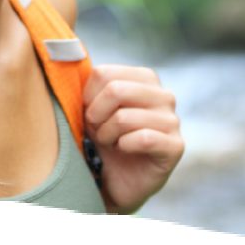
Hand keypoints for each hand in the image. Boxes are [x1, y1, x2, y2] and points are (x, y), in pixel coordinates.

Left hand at [83, 65, 183, 214]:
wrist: (117, 181)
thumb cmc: (104, 140)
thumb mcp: (92, 110)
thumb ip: (88, 87)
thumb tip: (69, 63)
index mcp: (144, 78)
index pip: (104, 73)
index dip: (88, 98)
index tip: (90, 115)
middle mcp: (163, 94)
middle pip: (115, 90)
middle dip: (97, 116)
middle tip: (98, 132)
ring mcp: (172, 120)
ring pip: (125, 116)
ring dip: (108, 135)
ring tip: (111, 144)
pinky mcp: (176, 146)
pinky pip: (144, 138)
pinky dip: (125, 146)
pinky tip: (125, 151)